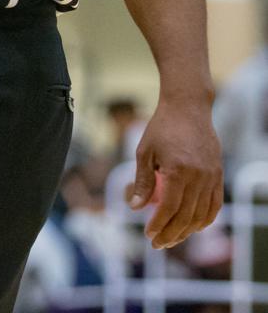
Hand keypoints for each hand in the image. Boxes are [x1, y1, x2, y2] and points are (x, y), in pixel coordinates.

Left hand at [128, 99, 222, 248]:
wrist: (188, 107)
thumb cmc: (162, 127)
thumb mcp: (145, 151)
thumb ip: (142, 181)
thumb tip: (135, 208)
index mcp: (178, 171)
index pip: (169, 209)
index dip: (159, 225)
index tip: (148, 234)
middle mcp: (198, 176)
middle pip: (186, 216)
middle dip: (171, 234)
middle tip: (157, 244)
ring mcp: (211, 176)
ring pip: (201, 215)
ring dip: (187, 231)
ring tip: (172, 238)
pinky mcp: (218, 174)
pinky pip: (215, 205)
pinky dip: (205, 220)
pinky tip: (193, 227)